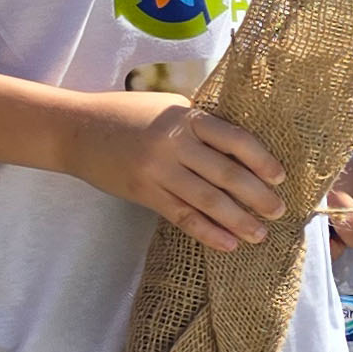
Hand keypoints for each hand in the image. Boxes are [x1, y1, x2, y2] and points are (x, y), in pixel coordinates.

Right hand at [70, 92, 286, 250]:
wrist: (73, 129)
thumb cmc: (127, 115)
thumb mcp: (167, 107)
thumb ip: (200, 124)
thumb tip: (244, 147)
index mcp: (185, 118)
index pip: (235, 139)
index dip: (262, 159)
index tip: (280, 177)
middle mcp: (173, 144)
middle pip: (226, 173)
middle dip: (257, 195)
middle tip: (279, 210)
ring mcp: (157, 170)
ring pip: (207, 200)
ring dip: (238, 220)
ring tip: (259, 234)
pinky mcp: (142, 192)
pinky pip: (181, 216)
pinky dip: (207, 232)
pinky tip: (227, 244)